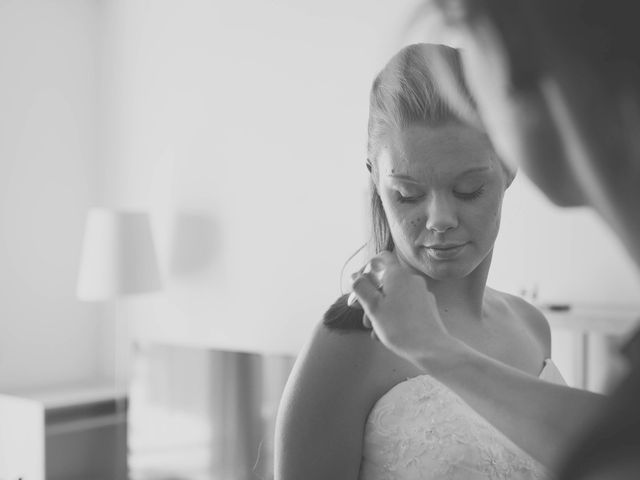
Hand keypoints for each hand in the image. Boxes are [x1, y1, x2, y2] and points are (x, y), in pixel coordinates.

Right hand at [350, 251, 451, 365]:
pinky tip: (387, 333)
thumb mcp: (373, 307)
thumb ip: (361, 288)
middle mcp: (412, 280)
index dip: (367, 268)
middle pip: (386, 280)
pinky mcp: (427, 308)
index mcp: (398, 275)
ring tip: (374, 329)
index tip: (360, 285)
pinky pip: (406, 306)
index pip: (381, 258)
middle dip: (371, 296)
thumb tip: (355, 276)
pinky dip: (394, 315)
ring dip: (381, 309)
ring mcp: (422, 294)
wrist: (430, 348)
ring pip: (395, 296)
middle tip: (361, 313)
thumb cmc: (398, 327)